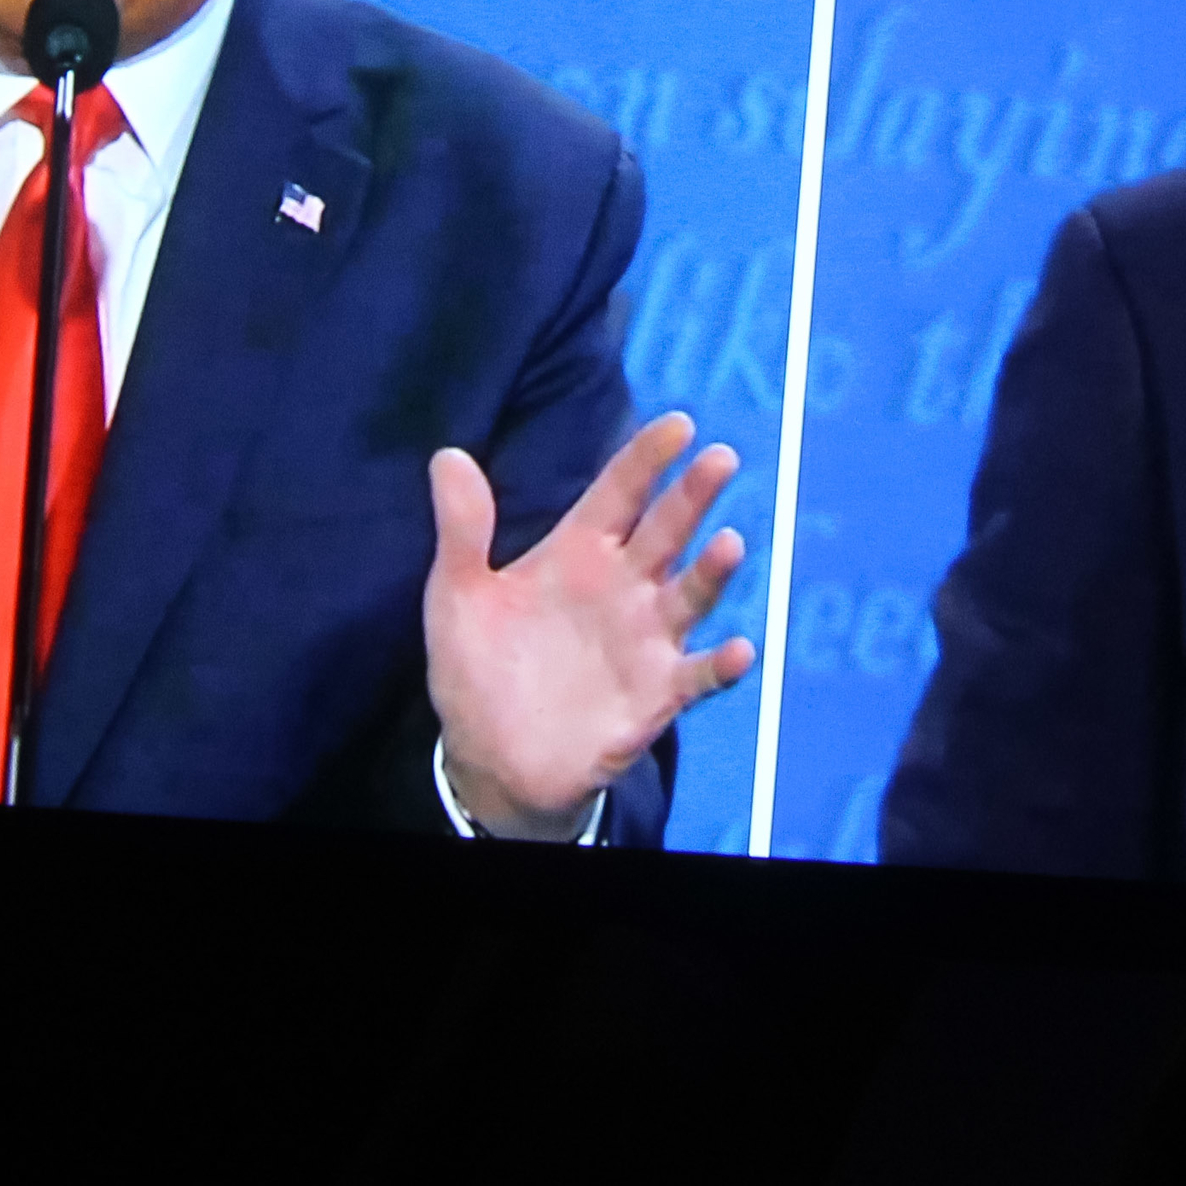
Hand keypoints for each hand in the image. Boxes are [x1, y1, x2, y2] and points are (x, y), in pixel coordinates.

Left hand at [423, 414, 756, 839]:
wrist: (489, 761)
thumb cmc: (477, 669)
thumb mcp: (456, 596)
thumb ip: (463, 529)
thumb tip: (447, 454)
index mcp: (578, 553)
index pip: (620, 491)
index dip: (647, 457)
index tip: (679, 424)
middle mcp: (623, 587)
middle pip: (666, 530)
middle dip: (693, 494)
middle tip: (721, 458)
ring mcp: (646, 639)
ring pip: (690, 594)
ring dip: (712, 571)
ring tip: (728, 543)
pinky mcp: (657, 694)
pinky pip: (697, 676)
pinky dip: (721, 665)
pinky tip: (738, 650)